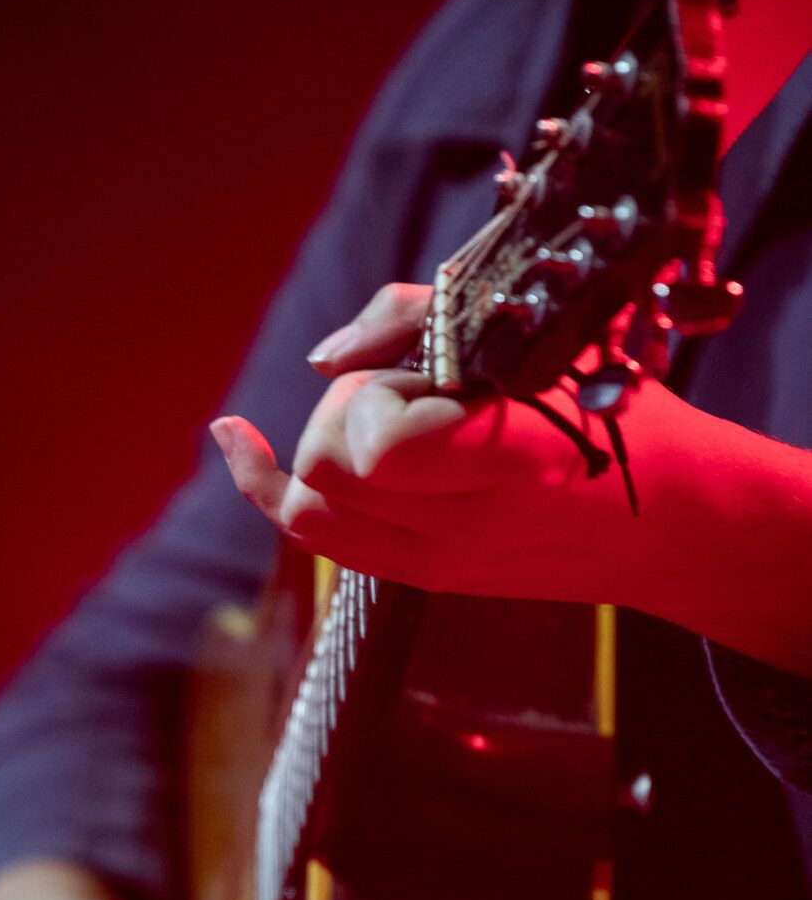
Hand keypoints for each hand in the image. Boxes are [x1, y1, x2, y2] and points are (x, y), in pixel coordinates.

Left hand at [211, 282, 663, 604]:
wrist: (664, 521)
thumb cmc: (612, 411)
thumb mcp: (541, 334)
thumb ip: (420, 320)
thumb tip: (322, 359)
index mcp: (508, 458)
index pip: (374, 449)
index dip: (373, 399)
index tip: (428, 376)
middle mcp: (465, 528)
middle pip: (326, 469)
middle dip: (350, 412)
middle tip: (422, 392)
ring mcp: (440, 566)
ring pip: (308, 511)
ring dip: (323, 447)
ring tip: (377, 415)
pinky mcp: (424, 579)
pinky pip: (317, 539)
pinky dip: (270, 486)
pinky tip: (236, 441)